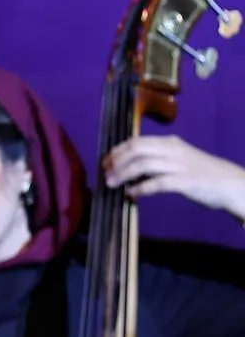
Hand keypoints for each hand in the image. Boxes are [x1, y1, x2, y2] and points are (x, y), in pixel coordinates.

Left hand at [102, 134, 244, 219]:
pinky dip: (140, 188)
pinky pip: (157, 183)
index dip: (118, 151)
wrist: (231, 184)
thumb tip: (130, 167)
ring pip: (143, 164)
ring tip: (113, 185)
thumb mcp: (179, 159)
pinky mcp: (185, 182)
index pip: (137, 141)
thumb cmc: (202, 173)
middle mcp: (173, 150)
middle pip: (136, 150)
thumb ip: (158, 159)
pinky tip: (132, 194)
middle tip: (106, 174)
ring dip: (123, 175)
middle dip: (117, 162)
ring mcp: (179, 165)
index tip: (105, 162)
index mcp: (170, 143)